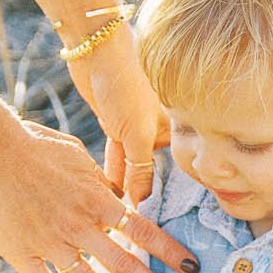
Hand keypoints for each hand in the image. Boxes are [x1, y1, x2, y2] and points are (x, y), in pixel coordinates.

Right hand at [0, 100, 196, 272]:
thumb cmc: (34, 145)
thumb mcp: (77, 156)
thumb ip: (99, 181)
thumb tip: (117, 195)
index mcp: (96, 199)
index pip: (143, 229)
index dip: (170, 251)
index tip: (192, 267)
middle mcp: (79, 225)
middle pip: (125, 263)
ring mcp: (50, 241)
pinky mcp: (21, 252)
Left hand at [70, 23, 168, 206]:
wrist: (96, 50)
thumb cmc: (125, 85)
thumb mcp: (136, 134)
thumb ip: (141, 170)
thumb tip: (143, 203)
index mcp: (173, 128)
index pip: (175, 170)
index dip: (170, 193)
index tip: (163, 220)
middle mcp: (158, 128)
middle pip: (153, 169)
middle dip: (146, 192)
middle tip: (139, 222)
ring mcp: (135, 126)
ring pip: (132, 163)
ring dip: (125, 184)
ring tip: (121, 212)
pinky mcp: (114, 123)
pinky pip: (116, 155)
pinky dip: (112, 170)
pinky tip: (108, 191)